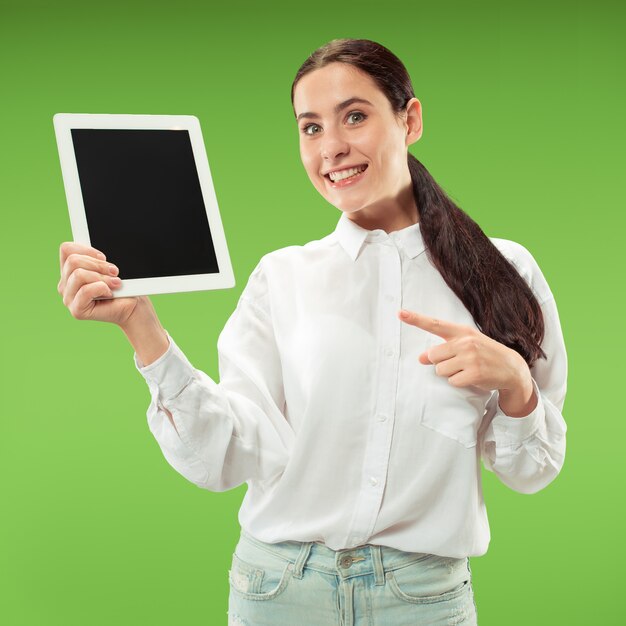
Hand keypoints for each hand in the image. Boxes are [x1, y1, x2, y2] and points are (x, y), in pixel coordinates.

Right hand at [58, 242, 147, 325]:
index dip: (86, 249)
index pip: (66, 249)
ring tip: (114, 284)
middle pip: (73, 261)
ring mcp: (68, 298)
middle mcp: (65, 284)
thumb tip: (96, 255)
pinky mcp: (76, 310)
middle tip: (114, 272)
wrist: (132, 306)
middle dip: (98, 264)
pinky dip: (102, 288)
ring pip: (79, 274)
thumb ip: (96, 258)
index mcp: (69, 271)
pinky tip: (109, 293)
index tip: (103, 257)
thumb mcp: (107, 267)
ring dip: (102, 277)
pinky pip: (86, 290)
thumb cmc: (122, 287)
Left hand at [397, 309, 535, 415]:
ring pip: (440, 370)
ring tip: (467, 370)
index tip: (400, 312)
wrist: (512, 367)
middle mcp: (465, 342)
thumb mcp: (465, 346)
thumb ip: (443, 350)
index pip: (435, 324)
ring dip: (450, 374)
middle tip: (458, 363)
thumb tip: (420, 358)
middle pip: (433, 356)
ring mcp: (470, 358)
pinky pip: (452, 382)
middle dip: (441, 363)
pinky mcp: (474, 374)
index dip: (416, 319)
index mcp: (462, 332)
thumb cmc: (484, 354)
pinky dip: (459, 383)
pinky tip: (472, 378)